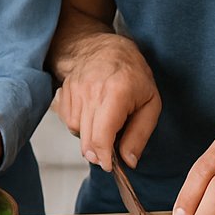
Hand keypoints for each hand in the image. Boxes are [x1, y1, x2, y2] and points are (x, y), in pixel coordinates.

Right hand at [52, 34, 160, 171]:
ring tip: (105, 125)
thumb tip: (128, 162)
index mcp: (117, 93)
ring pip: (76, 130)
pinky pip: (69, 121)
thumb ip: (139, 135)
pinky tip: (92, 115)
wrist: (104, 48)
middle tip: (111, 154)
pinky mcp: (63, 92)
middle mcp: (91, 92)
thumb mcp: (150, 104)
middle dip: (98, 153)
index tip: (111, 166)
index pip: (102, 136)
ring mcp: (74, 91)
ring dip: (89, 136)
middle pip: (87, 138)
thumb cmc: (133, 75)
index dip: (105, 158)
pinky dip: (80, 125)